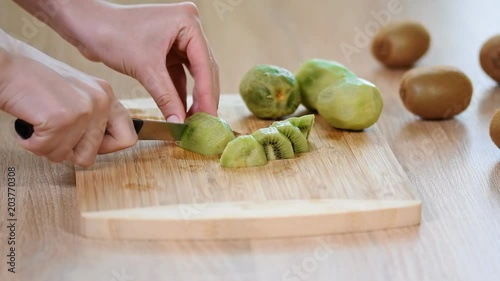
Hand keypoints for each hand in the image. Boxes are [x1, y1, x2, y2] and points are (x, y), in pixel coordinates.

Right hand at [0, 40, 136, 166]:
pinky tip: (29, 123)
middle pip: (91, 155)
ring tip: (39, 123)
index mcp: (106, 95)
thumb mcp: (76, 93)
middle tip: (51, 131)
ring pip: (68, 157)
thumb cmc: (33, 80)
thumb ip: (93, 117)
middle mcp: (100, 102)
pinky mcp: (62, 120)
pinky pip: (48, 151)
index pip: (128, 138)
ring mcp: (83, 111)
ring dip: (47, 146)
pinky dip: (32, 143)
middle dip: (66, 150)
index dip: (106, 149)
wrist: (6, 66)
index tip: (86, 144)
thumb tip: (99, 147)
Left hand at [61, 1, 219, 121]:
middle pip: (204, 68)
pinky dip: (179, 91)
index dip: (207, 93)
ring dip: (192, 96)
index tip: (209, 116)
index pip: (204, 63)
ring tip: (194, 119)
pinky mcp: (167, 48)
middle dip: (203, 96)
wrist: (86, 26)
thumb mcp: (145, 68)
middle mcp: (187, 26)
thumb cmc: (111, 33)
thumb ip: (166, 96)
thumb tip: (180, 121)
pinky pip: (179, 73)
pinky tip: (181, 109)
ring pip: (193, 73)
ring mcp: (178, 37)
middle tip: (205, 121)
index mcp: (187, 22)